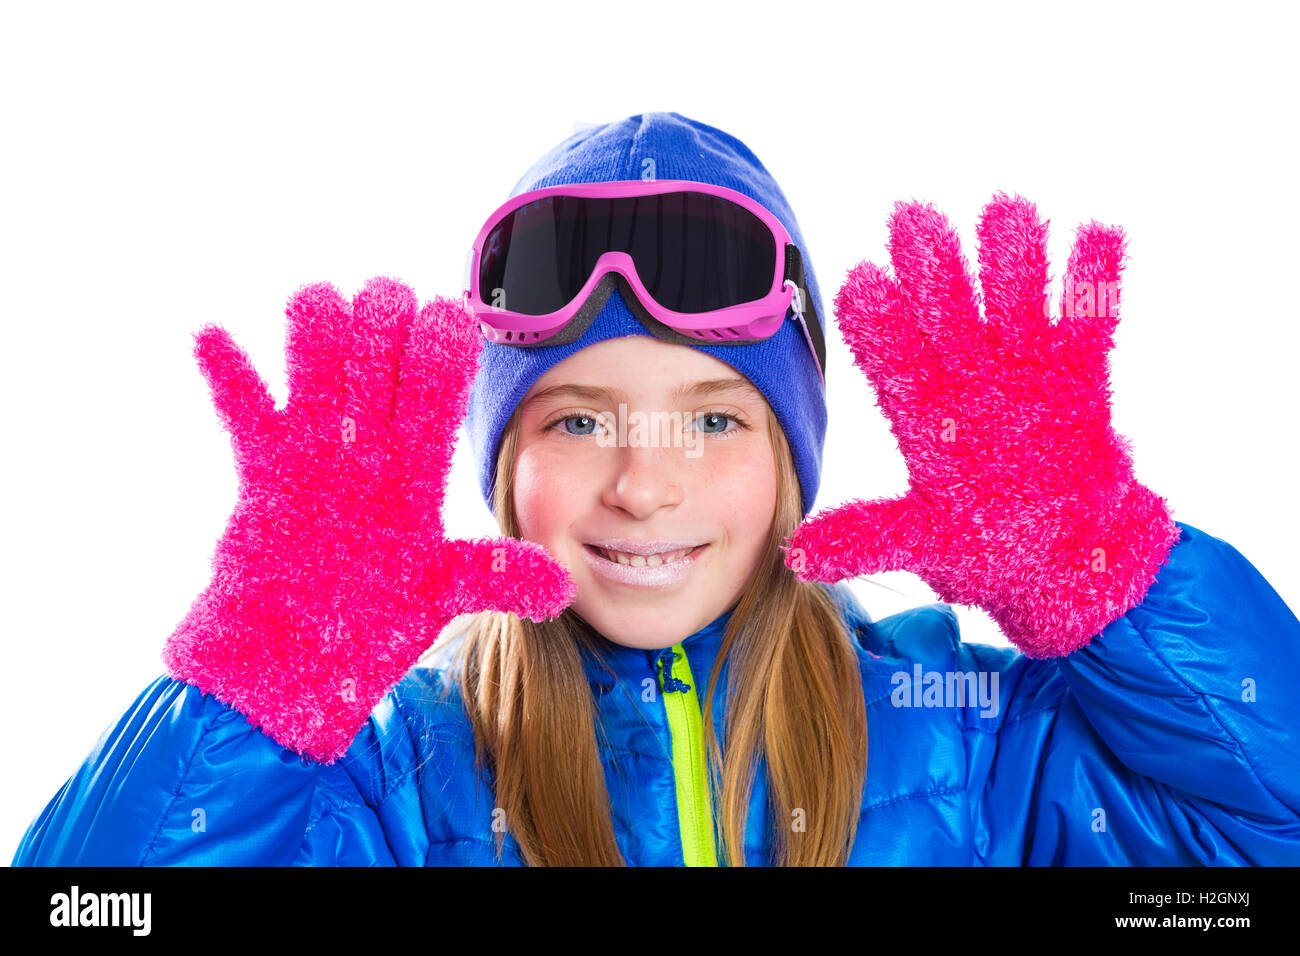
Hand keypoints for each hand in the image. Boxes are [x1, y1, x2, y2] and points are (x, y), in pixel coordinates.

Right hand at [164, 276, 575, 761]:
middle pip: (377, 365)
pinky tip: (211, 335)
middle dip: (383, 323)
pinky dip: (226, 376)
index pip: (434, 395)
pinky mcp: (262, 475)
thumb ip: (495, 578)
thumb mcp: (438, 597)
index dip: (442, 352)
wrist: (293, 672)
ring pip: (316, 372)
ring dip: (316, 331)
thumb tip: (563, 588)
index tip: (449, 314)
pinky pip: (242, 415)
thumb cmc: (367, 634)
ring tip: (320, 299)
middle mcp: (366, 453)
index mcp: (414, 474)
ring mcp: (313, 459)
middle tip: (387, 297)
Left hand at [782, 194, 1179, 657]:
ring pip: (1016, 305)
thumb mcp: (924, 544)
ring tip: (1008, 210)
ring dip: (1013, 262)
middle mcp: (969, 380)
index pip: (894, 360)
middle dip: (935, 271)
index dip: (879, 323)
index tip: (862, 282)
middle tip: (913, 219)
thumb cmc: (986, 549)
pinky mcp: (1079, 376)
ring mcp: (1025, 372)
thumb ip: (866, 538)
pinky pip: (1089, 323)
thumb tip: (794, 556)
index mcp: (925, 414)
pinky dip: (1096, 283)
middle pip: (949, 316)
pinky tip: (1096, 233)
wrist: (1067, 559)